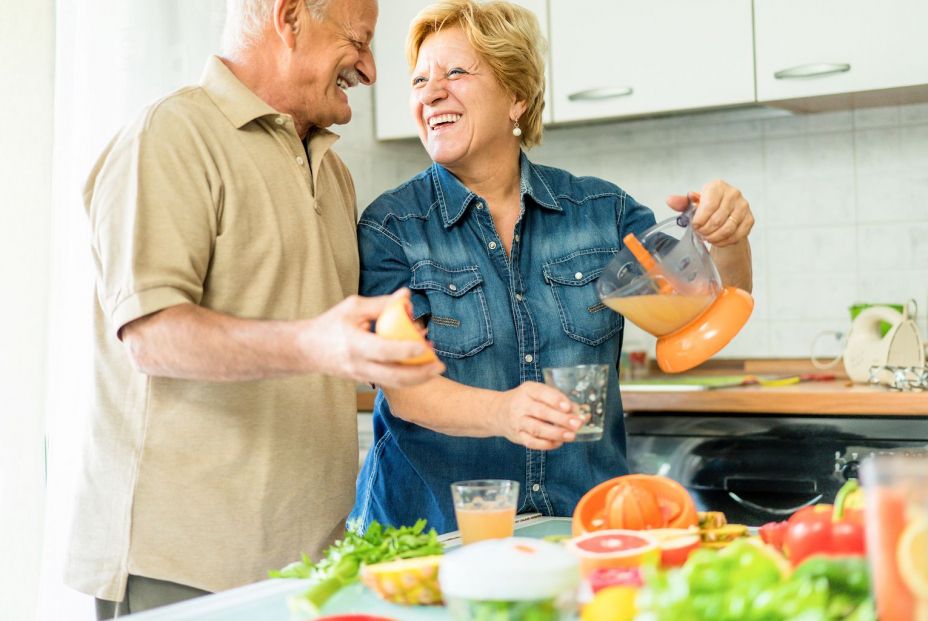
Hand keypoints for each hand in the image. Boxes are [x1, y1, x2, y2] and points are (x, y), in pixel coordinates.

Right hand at [299, 293, 444, 387]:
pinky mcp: (364, 381)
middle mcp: (359, 365)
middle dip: (421, 374)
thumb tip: (407, 295)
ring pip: (394, 384)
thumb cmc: (330, 324)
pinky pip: (389, 382)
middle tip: (440, 365)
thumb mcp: (353, 308)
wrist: (306, 350)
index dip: (405, 349)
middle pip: (394, 377)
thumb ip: (381, 303)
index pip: (384, 350)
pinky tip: (420, 367)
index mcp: (354, 344)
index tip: (424, 345)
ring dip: (418, 379)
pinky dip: (406, 377)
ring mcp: (361, 376)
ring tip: (435, 368)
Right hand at [492, 382, 586, 450]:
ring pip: (537, 429)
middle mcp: (520, 405)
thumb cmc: (525, 401)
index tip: (569, 407)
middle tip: (577, 424)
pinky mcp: (517, 436)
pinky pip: (532, 442)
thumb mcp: (537, 393)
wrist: (498, 412)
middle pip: (541, 412)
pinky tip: (558, 443)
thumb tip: (579, 412)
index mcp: (527, 390)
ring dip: (556, 433)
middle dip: (561, 419)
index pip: (542, 393)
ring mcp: (517, 421)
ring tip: (571, 436)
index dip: (555, 400)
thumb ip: (556, 400)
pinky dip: (546, 444)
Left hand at [667, 180, 753, 246]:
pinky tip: (717, 241)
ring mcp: (743, 206)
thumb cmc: (708, 206)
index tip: (694, 226)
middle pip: (717, 219)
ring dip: (714, 237)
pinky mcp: (750, 219)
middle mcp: (733, 194)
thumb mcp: (694, 203)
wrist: (726, 212)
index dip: (699, 220)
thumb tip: (670, 200)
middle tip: (700, 234)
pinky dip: (725, 241)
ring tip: (707, 238)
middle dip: (705, 231)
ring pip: (728, 229)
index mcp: (717, 186)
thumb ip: (682, 202)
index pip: (708, 206)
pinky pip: (737, 235)